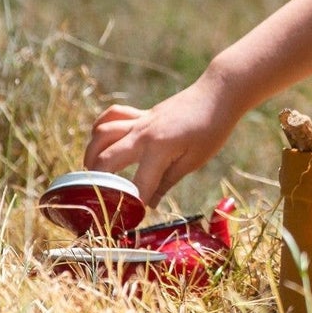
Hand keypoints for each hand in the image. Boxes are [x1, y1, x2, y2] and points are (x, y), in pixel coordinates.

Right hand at [83, 73, 240, 206]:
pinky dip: (101, 128)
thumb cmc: (213, 128)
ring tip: (94, 172)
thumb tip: (150, 205)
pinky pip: (112, 116)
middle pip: (106, 160)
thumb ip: (167, 182)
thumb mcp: (194, 160)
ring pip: (102, 135)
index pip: (138, 185)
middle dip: (98, 184)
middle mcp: (143, 134)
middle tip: (101, 198)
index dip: (133, 205)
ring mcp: (140, 121)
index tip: (128, 219)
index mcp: (159, 149)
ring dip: (92, 154)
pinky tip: (101, 142)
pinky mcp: (142, 114)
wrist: (219, 94)